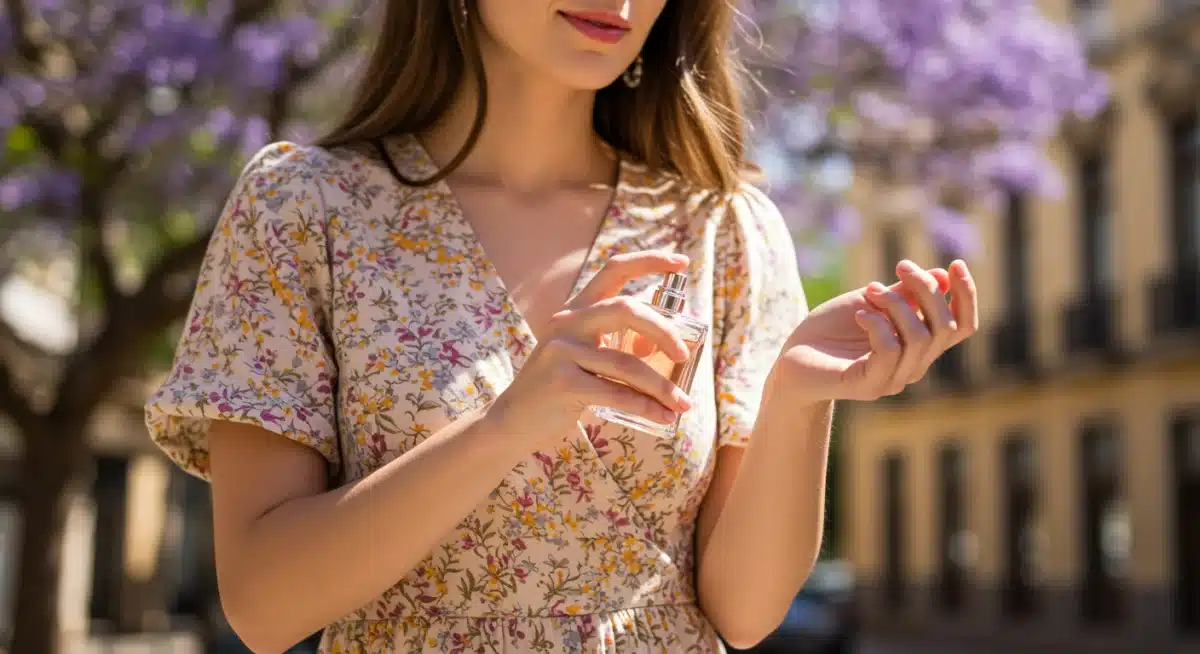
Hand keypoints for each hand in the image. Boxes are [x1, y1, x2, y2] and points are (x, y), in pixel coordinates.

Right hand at [485, 251, 695, 447]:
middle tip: (684, 355)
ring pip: (627, 364)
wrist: (512, 420)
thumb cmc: (558, 388)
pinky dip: (645, 406)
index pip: (614, 270)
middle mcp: (567, 322)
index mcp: (576, 310)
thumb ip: (617, 344)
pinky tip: (662, 416)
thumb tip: (670, 344)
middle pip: (627, 310)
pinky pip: (616, 393)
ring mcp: (561, 352)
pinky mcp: (562, 383)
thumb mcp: (583, 355)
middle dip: (665, 332)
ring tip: (683, 404)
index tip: (682, 262)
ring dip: (662, 386)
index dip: (649, 261)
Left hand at [773, 259, 978, 403]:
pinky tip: (859, 315)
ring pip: (920, 337)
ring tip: (869, 292)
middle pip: (946, 327)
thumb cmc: (831, 330)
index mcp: (919, 345)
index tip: (954, 263)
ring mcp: (894, 379)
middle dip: (927, 289)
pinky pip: (890, 350)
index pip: (962, 325)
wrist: (791, 360)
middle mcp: (914, 366)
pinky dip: (878, 324)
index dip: (967, 295)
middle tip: (900, 266)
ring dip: (897, 304)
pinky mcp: (869, 385)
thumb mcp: (871, 301)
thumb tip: (943, 275)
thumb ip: (906, 293)